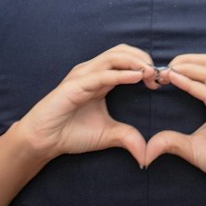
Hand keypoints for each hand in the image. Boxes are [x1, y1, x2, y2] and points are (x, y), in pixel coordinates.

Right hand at [18, 45, 153, 167]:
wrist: (43, 141)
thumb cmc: (70, 133)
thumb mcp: (106, 135)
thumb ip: (126, 137)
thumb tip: (146, 154)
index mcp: (100, 77)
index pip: (126, 58)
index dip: (145, 64)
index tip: (161, 81)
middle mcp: (92, 71)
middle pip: (122, 51)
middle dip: (143, 59)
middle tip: (159, 76)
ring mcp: (83, 75)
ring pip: (113, 57)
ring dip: (135, 62)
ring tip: (151, 73)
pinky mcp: (75, 85)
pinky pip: (102, 75)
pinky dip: (121, 74)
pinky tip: (137, 77)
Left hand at [144, 53, 205, 205]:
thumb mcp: (192, 148)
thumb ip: (172, 141)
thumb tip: (148, 147)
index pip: (202, 68)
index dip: (181, 66)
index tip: (159, 74)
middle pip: (205, 62)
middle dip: (181, 61)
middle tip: (160, 70)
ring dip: (183, 68)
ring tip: (164, 72)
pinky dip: (189, 83)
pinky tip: (175, 80)